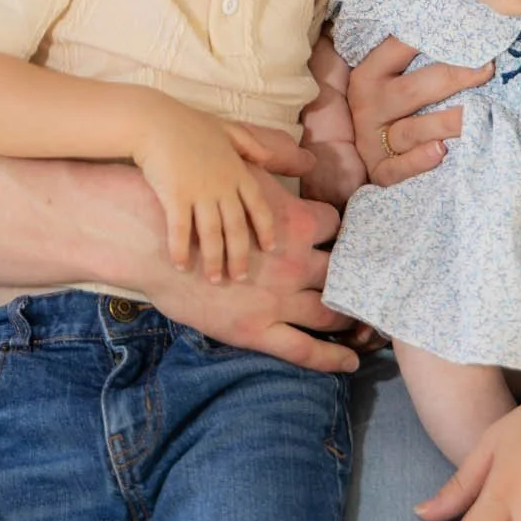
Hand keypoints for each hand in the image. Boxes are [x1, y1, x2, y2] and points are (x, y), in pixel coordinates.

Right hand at [137, 102, 277, 282]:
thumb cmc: (189, 124)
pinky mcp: (175, 196)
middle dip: (240, 255)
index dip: (265, 228)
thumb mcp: (226, 128)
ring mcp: (199, 192)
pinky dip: (181, 250)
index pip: (258, 205)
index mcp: (236, 171)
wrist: (155, 122)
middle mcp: (222, 185)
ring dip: (214, 260)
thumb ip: (249, 143)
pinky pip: (180, 230)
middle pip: (236, 227)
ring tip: (216, 280)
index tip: (270, 248)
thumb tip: (268, 157)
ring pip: (212, 234)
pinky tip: (181, 266)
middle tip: (241, 277)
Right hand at [150, 172, 358, 374]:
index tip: (355, 243)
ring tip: (370, 329)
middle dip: (360, 282)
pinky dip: (331, 358)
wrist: (144, 234)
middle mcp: (293, 261)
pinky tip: (350, 362)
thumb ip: (277, 160)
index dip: (347, 235)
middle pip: (342, 274)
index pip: (338, 228)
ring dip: (353, 321)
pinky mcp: (254, 329)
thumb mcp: (238, 164)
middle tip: (377, 290)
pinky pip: (304, 349)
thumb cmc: (190, 198)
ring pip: (330, 313)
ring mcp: (276, 299)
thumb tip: (307, 159)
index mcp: (294, 222)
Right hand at [347, 37, 492, 187]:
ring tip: (478, 115)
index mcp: (370, 74)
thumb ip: (411, 59)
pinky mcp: (380, 171)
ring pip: (412, 131)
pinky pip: (399, 168)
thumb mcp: (389, 78)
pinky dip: (419, 161)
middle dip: (452, 79)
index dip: (433, 38)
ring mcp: (371, 140)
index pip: (400, 49)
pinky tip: (440, 151)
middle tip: (487, 69)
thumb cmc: (388, 106)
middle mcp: (368, 105)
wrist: (350, 156)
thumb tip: (459, 27)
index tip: (469, 32)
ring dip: (446, 123)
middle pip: (412, 91)